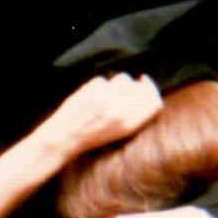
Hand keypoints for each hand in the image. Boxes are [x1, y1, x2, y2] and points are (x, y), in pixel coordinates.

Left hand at [39, 73, 162, 160]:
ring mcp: (106, 100)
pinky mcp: (93, 90)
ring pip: (123, 78)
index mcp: (128, 126)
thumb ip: (133, 115)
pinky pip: (103, 80)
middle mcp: (120, 112)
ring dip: (116, 83)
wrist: (63, 139)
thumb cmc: (90, 137)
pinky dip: (97, 86)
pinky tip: (89, 98)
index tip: (145, 84)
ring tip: (104, 96)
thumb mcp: (117, 134)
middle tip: (124, 88)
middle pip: (140, 87)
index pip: (154, 102)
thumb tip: (144, 90)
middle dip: (135, 84)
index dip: (152, 90)